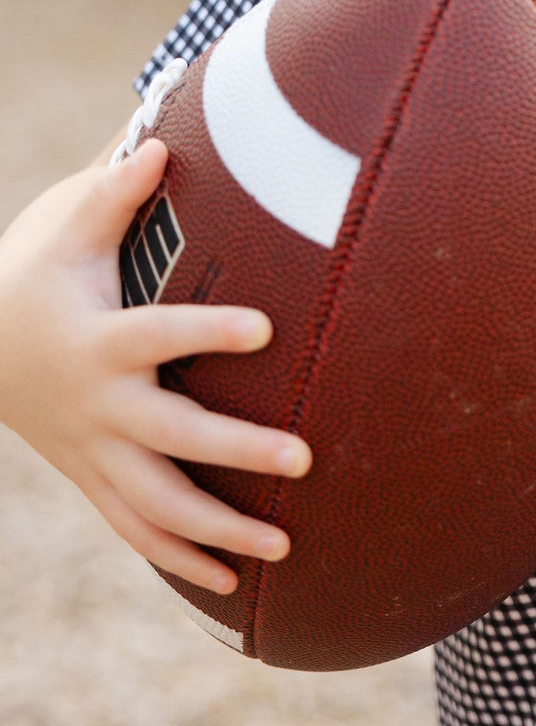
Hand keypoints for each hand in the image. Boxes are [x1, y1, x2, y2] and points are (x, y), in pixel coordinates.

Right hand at [0, 137, 310, 595]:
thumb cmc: (40, 274)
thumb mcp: (66, 228)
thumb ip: (115, 191)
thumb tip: (162, 140)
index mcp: (97, 341)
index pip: (157, 335)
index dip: (207, 333)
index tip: (266, 326)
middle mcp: (98, 407)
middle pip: (171, 439)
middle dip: (236, 452)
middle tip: (304, 457)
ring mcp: (93, 453)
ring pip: (157, 506)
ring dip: (220, 530)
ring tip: (286, 544)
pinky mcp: (93, 479)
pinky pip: (137, 531)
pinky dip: (181, 559)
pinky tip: (234, 584)